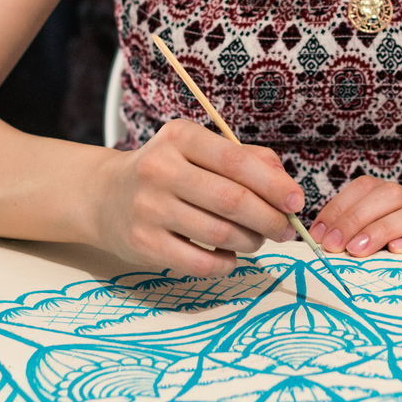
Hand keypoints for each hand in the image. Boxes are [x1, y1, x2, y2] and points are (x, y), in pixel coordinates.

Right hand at [93, 118, 304, 275]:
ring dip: (250, 241)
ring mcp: (149, 208)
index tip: (296, 201)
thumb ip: (246, 159)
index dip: (273, 184)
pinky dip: (225, 263)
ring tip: (257, 239)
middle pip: (231, 200)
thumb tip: (285, 184)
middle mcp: (160, 169)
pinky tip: (229, 256)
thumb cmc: (169, 170)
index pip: (236, 161)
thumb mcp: (200, 150)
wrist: (105, 196)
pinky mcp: (143, 244)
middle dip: (269, 218)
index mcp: (180, 137)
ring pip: (219, 233)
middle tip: (285, 229)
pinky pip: (199, 263)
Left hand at [308, 176, 401, 256]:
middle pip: (387, 195)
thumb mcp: (365, 240)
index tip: (318, 235)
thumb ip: (345, 235)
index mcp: (387, 195)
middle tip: (335, 245)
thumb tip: (316, 240)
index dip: (338, 208)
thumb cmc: (389, 254)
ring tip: (358, 250)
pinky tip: (396, 252)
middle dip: (356, 219)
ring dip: (382, 230)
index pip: (364, 187)